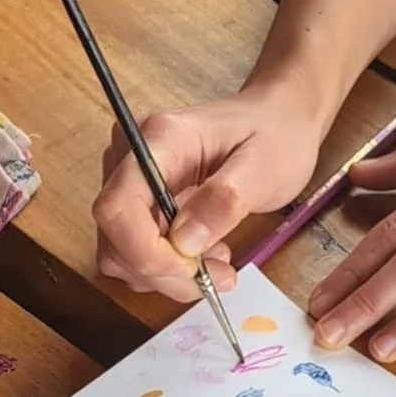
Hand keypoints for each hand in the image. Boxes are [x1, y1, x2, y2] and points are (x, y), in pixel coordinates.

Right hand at [92, 79, 321, 300]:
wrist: (279, 121)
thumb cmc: (274, 137)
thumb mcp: (263, 168)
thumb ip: (223, 201)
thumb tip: (184, 241)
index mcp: (160, 139)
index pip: (117, 206)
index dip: (144, 251)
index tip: (190, 268)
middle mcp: (132, 158)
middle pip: (116, 238)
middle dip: (164, 271)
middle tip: (218, 275)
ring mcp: (131, 182)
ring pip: (122, 254)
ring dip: (168, 275)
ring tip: (217, 263)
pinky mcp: (140, 204)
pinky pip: (136, 252)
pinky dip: (168, 268)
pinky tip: (203, 256)